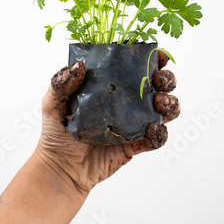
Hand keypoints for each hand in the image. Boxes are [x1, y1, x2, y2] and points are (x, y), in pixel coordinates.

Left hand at [34, 51, 179, 200]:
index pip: (135, 66)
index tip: (157, 55)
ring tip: (161, 104)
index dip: (151, 58)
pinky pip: (157, 138)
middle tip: (159, 81)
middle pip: (158, 85)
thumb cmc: (56, 132)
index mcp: (111, 84)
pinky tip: (152, 129)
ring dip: (171, 104)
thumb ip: (62, 83)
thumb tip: (79, 65)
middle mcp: (127, 101)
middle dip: (166, 79)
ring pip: (165, 110)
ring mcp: (134, 123)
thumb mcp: (53, 103)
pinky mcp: (136, 145)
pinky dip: (160, 133)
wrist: (60, 168)